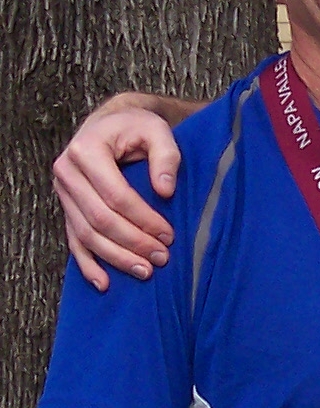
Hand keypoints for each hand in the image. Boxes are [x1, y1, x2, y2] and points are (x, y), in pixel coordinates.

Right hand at [52, 98, 179, 290]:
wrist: (111, 124)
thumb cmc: (136, 127)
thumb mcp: (156, 130)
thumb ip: (165, 156)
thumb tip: (165, 191)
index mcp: (86, 151)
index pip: (115, 195)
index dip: (143, 219)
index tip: (169, 234)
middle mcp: (67, 173)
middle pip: (99, 219)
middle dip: (132, 243)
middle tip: (162, 258)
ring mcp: (63, 193)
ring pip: (86, 235)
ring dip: (115, 258)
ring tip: (145, 272)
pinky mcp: (66, 208)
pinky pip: (73, 241)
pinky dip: (87, 264)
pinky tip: (104, 283)